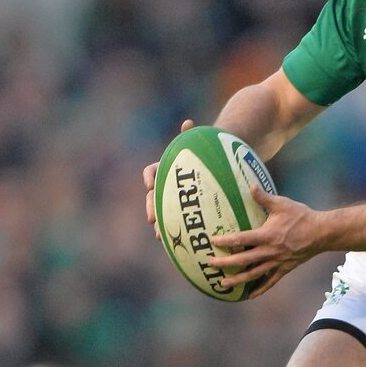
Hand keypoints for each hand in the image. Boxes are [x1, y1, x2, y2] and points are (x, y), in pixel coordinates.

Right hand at [144, 119, 194, 239]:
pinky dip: (175, 233)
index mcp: (166, 169)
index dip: (149, 179)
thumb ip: (192, 136)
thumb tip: (188, 122)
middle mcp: (165, 185)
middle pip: (153, 198)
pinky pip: (176, 223)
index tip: (150, 186)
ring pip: (161, 214)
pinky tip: (181, 244)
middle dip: (151, 209)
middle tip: (152, 219)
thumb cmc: (206, 154)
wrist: (216, 166)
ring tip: (161, 235)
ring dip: (160, 225)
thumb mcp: (201, 145)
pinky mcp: (182, 211)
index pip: (151, 172)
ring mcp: (172, 200)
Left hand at [208, 186, 323, 297]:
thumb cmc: (301, 216)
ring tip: (223, 284)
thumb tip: (251, 186)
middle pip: (243, 260)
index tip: (212, 241)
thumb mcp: (282, 204)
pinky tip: (250, 295)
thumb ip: (264, 197)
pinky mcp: (284, 268)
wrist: (321, 233)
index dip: (225, 240)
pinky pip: (270, 281)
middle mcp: (269, 251)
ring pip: (253, 274)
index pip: (241, 239)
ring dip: (237, 280)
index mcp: (267, 235)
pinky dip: (260, 289)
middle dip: (225, 263)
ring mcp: (277, 262)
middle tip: (209, 264)